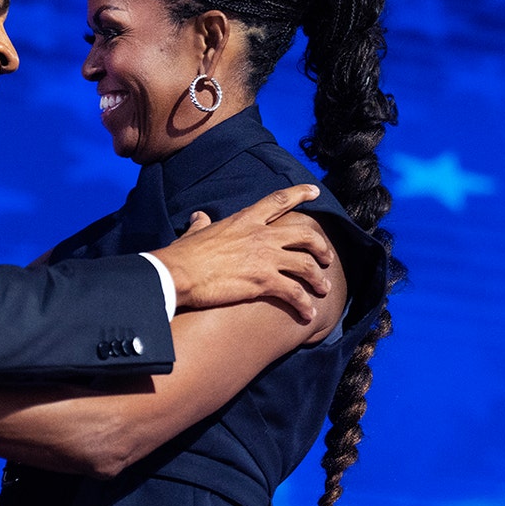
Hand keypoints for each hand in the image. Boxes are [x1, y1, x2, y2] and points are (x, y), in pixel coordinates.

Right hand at [151, 184, 333, 321]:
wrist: (178, 274)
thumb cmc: (184, 255)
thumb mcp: (195, 233)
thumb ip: (202, 223)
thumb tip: (199, 216)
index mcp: (245, 219)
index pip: (279, 200)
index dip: (300, 193)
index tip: (315, 191)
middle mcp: (261, 235)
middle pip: (304, 235)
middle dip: (320, 246)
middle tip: (326, 257)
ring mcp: (265, 258)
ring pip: (306, 265)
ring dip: (318, 279)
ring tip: (323, 289)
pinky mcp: (264, 282)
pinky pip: (295, 294)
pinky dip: (305, 305)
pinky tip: (308, 315)